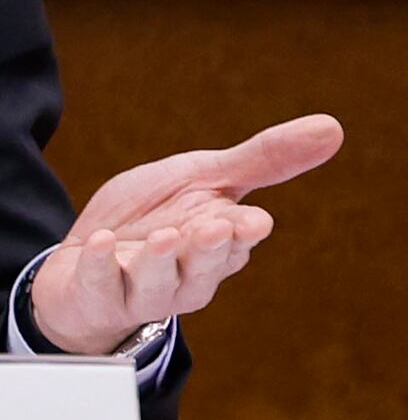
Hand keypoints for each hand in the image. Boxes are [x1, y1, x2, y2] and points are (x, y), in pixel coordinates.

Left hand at [29, 114, 342, 356]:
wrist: (87, 260)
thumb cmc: (157, 216)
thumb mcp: (204, 180)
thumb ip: (262, 161)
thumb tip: (333, 127)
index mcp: (217, 246)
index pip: (236, 241)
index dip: (242, 232)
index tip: (253, 219)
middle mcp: (186, 274)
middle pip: (203, 265)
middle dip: (209, 248)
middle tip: (214, 226)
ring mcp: (142, 288)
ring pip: (156, 281)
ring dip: (159, 261)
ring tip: (162, 237)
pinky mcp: (99, 292)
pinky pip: (99, 281)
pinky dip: (99, 263)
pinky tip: (100, 240)